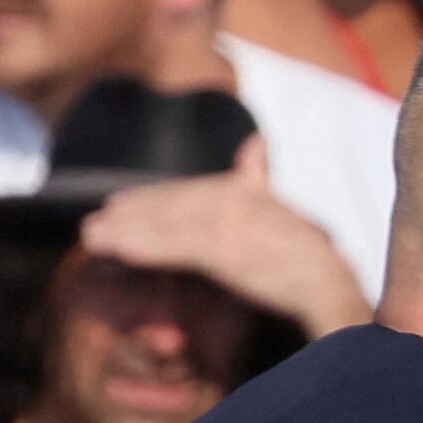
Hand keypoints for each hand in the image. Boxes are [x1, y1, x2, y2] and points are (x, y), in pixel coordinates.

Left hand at [79, 138, 370, 338]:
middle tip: (96, 221)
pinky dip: (141, 246)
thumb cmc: (314, 257)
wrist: (329, 283)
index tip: (120, 201)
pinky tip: (115, 249)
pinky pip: (172, 246)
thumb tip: (258, 140)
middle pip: (170, 204)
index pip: (189, 190)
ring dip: (124, 231)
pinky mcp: (222, 247)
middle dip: (131, 213)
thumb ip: (261, 175)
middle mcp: (233, 199)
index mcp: (246, 190)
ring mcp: (227, 222)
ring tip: (93, 236)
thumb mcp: (287, 207)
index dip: (151, 197)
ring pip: (164, 224)